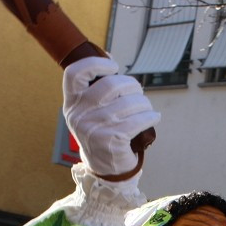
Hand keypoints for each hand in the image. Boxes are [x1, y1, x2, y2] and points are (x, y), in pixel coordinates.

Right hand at [62, 56, 159, 176]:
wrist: (105, 168)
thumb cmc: (102, 132)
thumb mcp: (91, 110)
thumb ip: (96, 86)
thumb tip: (108, 56)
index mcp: (72, 103)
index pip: (75, 73)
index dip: (96, 63)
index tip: (113, 66)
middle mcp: (79, 115)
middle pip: (112, 85)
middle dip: (132, 86)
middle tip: (138, 94)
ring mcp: (94, 130)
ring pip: (129, 103)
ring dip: (144, 104)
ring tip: (146, 109)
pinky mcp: (111, 142)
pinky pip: (137, 121)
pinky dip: (150, 117)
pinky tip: (153, 118)